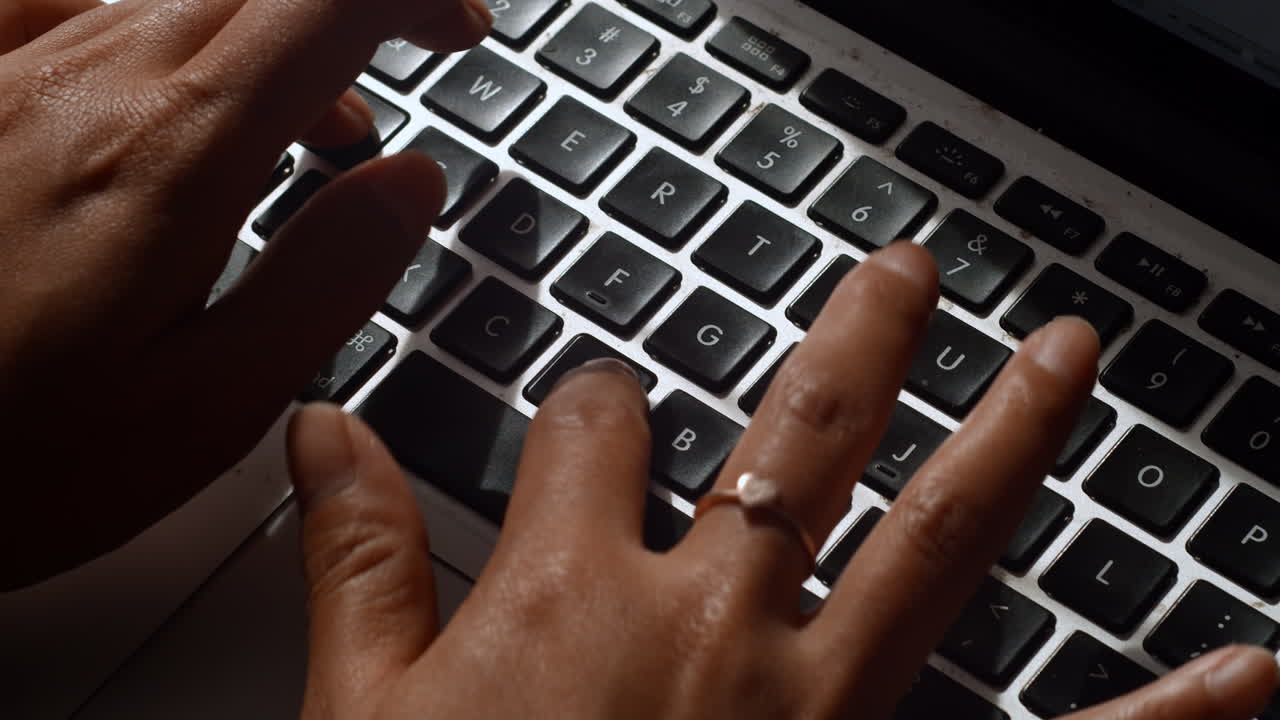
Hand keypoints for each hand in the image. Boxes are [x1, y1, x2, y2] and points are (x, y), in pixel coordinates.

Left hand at [0, 0, 493, 587]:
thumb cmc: (1, 462)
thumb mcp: (204, 405)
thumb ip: (327, 279)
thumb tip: (412, 182)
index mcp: (170, 156)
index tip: (458, 34)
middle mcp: (84, 84)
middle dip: (354, 4)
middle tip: (404, 67)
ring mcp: (10, 76)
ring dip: (270, 34)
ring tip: (305, 127)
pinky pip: (72, 3)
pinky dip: (162, 29)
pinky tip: (170, 92)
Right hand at [285, 244, 1277, 718]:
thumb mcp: (361, 714)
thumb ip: (355, 557)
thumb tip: (327, 433)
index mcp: (573, 592)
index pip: (595, 423)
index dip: (591, 403)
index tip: (594, 414)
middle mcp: (710, 626)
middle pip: (799, 435)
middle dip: (855, 342)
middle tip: (909, 276)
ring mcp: (814, 708)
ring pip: (934, 540)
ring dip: (1006, 441)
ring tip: (1064, 360)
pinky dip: (1157, 716)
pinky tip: (1244, 676)